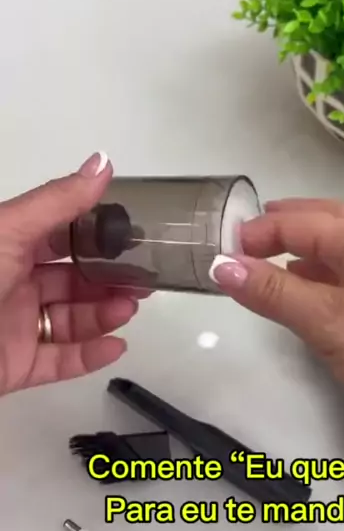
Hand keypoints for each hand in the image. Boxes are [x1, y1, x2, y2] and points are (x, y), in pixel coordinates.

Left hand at [0, 153, 145, 395]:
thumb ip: (59, 202)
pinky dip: (89, 356)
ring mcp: (15, 326)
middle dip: (109, 279)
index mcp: (7, 246)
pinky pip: (59, 361)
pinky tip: (115, 346)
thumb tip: (102, 163)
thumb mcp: (9, 231)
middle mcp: (12, 283)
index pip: (60, 235)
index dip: (96, 235)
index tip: (132, 235)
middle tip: (144, 279)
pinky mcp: (16, 366)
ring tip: (129, 308)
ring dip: (104, 314)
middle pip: (71, 280)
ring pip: (70, 320)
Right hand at [210, 198, 343, 450]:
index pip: (296, 221)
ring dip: (307, 252)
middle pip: (326, 222)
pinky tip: (321, 301)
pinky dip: (328, 278)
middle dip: (286, 226)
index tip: (220, 251)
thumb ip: (274, 291)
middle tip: (249, 236)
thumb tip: (223, 264)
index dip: (256, 232)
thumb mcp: (327, 320)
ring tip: (276, 265)